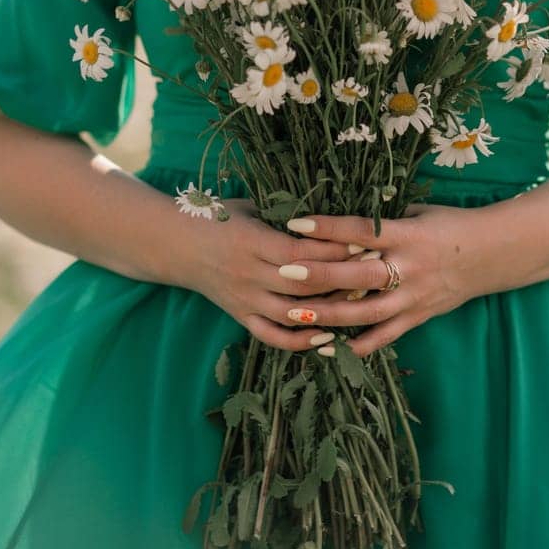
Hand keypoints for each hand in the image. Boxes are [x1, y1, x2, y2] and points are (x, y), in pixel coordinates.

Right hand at [185, 197, 366, 354]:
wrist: (176, 244)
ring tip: (358, 303)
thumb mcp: (249, 207)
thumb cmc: (218, 217)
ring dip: (328, 311)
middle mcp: (248, 274)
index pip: (300, 252)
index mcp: (251, 241)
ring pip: (292, 314)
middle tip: (372, 271)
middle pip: (303, 285)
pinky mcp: (240, 316)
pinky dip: (300, 341)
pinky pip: (273, 336)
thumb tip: (331, 215)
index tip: (363, 242)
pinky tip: (326, 335)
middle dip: (341, 279)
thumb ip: (283, 214)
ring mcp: (244, 299)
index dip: (333, 249)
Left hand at [277, 203, 484, 356]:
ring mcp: (414, 297)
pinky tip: (326, 348)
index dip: (329, 227)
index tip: (295, 223)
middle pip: (359, 274)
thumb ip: (383, 219)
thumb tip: (340, 219)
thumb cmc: (449, 225)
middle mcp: (409, 267)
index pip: (362, 231)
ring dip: (330, 314)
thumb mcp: (418, 212)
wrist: (493, 253)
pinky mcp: (418, 317)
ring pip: (367, 311)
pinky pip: (385, 336)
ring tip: (295, 314)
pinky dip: (357, 345)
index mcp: (408, 234)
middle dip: (320, 274)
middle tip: (284, 272)